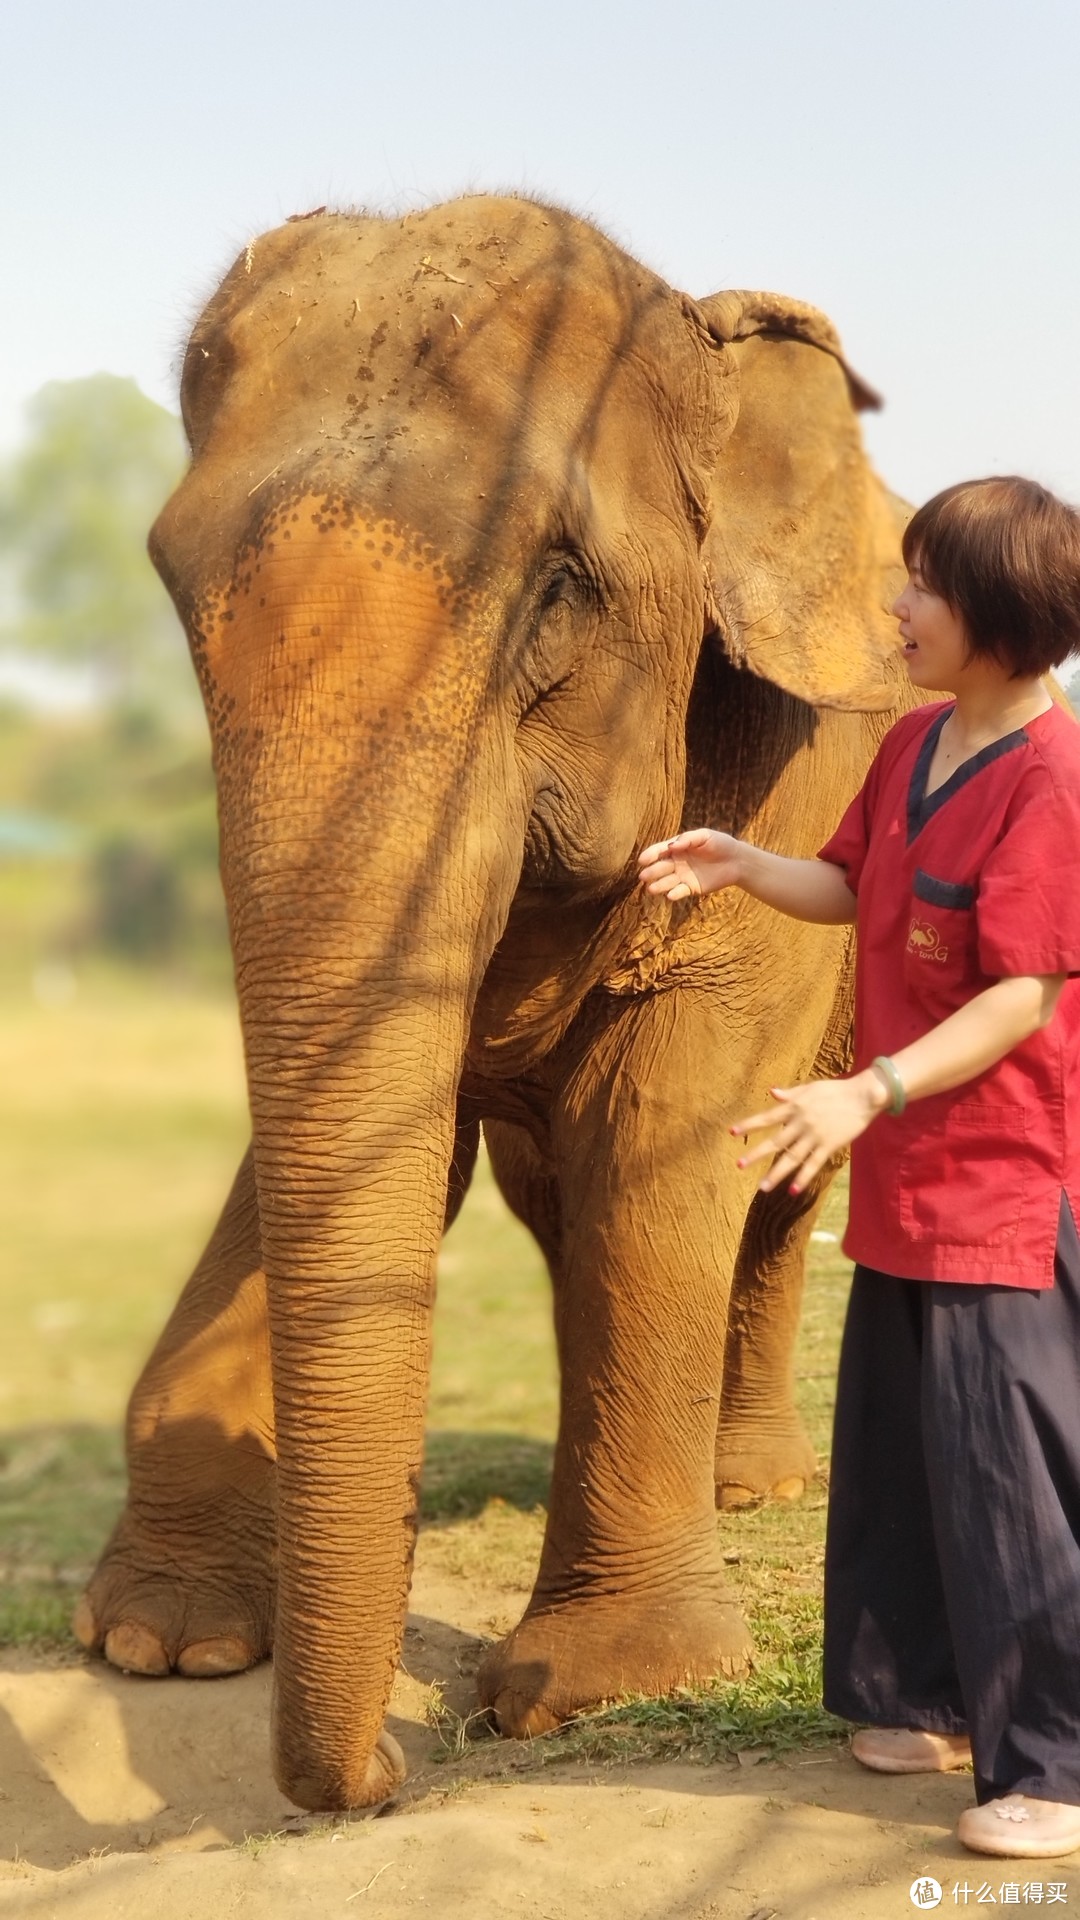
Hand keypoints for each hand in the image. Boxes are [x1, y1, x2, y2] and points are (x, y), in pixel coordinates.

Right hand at [637, 828, 743, 901]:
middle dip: (652, 872)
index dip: (650, 855)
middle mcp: (676, 863)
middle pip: (661, 868)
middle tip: (644, 876)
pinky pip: (680, 891)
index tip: (642, 860)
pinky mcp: (691, 888)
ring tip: (651, 889)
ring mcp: (683, 876)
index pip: (660, 851)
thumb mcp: (705, 835)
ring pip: (667, 882)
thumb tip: (671, 846)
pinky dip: (675, 894)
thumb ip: (688, 839)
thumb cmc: (720, 844)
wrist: (737, 860)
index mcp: (677, 848)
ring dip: (658, 885)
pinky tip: (670, 895)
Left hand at [730, 1071, 888, 1194]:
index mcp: (794, 1107)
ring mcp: (815, 1136)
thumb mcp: (810, 1087)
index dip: (749, 1125)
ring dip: (776, 1173)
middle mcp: (801, 1123)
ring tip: (762, 1187)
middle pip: (775, 1142)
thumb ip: (790, 1093)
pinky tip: (792, 1190)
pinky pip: (813, 1164)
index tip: (732, 1132)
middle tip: (739, 1165)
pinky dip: (803, 1178)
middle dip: (756, 1154)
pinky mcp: (829, 1146)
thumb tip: (771, 1092)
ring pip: (792, 1158)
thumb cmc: (836, 1090)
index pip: (766, 1117)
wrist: (863, 1096)